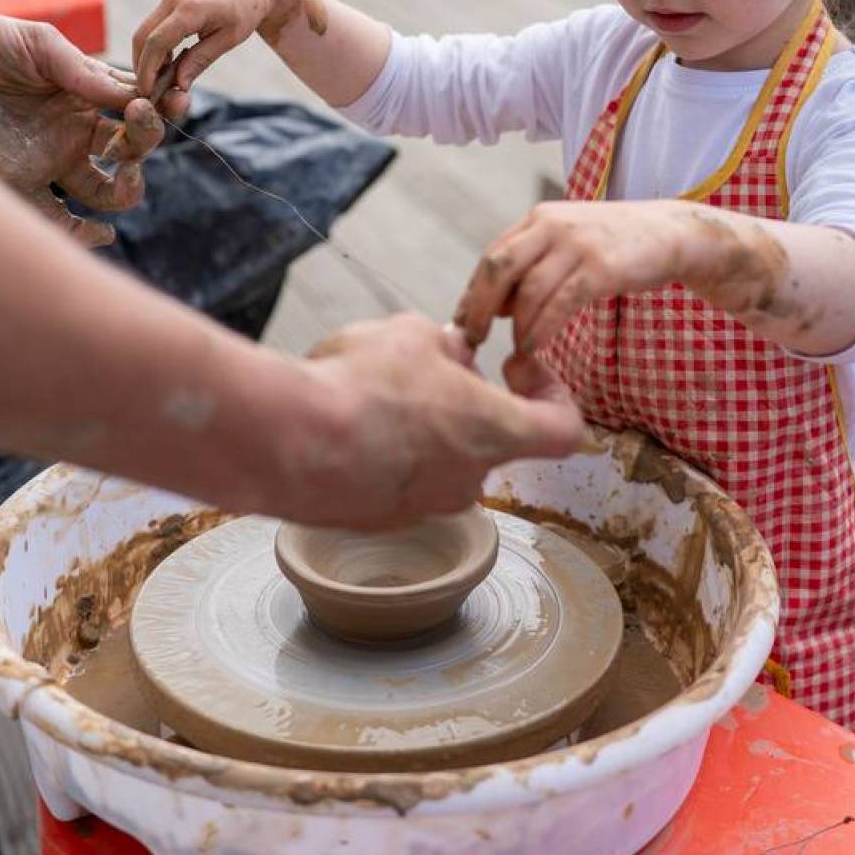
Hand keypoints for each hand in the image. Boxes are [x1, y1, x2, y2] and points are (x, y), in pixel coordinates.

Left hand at [0, 10, 165, 245]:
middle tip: (135, 124)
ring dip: (127, 189)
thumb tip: (127, 96)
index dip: (154, 108)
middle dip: (145, 141)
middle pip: (129, 151)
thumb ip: (81, 70)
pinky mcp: (18, 188)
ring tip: (125, 174)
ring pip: (105, 192)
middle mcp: (70, 132)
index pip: (133, 109)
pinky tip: (100, 232)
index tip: (154, 101)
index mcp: (80, 95)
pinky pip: (59, 224)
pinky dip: (85, 236)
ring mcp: (47, 162)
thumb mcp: (36, 43)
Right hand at [133, 0, 323, 101]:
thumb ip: (200, 60)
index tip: (147, 91)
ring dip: (147, 56)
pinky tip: (168, 63)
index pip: (157, 42)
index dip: (148, 69)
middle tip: (149, 90)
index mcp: (191, 8)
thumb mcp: (228, 39)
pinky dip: (155, 46)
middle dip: (141, 65)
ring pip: (144, 31)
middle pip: (142, 36)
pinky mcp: (171, 0)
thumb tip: (178, 84)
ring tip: (161, 79)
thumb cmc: (246, 11)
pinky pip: (154, 26)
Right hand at [289, 316, 584, 528]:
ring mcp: (423, 507)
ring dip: (418, 424)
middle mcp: (468, 479)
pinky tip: (345, 418)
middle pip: (489, 437)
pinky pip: (395, 478)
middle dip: (463, 400)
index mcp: (496, 430)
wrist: (289, 444)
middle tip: (425, 367)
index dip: (554, 396)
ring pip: (438, 458)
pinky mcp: (378, 519)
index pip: (565, 430)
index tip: (523, 369)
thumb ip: (443, 345)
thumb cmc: (362, 386)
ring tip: (372, 388)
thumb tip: (451, 352)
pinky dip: (381, 450)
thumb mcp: (412, 335)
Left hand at [455, 199, 696, 351]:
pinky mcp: (602, 269)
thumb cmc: (615, 243)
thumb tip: (493, 306)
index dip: (472, 292)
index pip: (493, 256)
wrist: (670, 233)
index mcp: (539, 218)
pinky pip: (559, 305)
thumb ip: (532, 264)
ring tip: (514, 348)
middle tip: (471, 339)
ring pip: (528, 291)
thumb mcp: (568, 241)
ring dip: (515, 326)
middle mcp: (553, 226)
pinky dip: (541, 330)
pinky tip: (534, 346)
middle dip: (478, 307)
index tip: (461, 322)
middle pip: (499, 268)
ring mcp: (578, 246)